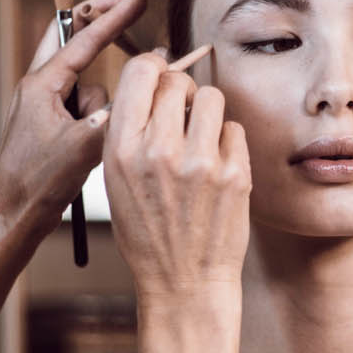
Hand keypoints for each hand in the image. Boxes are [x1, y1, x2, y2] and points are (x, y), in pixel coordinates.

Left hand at [0, 0, 146, 245]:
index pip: (83, 39)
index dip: (115, 15)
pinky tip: (92, 147)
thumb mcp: (83, 147)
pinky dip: (98, 117)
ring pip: (88, 85)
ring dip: (102, 105)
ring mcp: (45, 105)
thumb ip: (112, 116)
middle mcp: (39, 87)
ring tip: (89, 143)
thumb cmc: (39, 184)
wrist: (13, 218)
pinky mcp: (52, 124)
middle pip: (74, 36)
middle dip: (103, 15)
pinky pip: (85, 108)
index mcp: (41, 85)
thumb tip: (135, 94)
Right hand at [102, 48, 249, 306]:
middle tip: (182, 118)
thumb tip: (156, 77)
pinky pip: (234, 129)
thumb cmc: (148, 232)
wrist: (183, 283)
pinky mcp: (235, 174)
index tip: (161, 77)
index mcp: (121, 149)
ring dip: (208, 113)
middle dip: (182, 92)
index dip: (153, 68)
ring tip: (200, 142)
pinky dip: (228, 143)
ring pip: (212, 97)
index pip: (139, 72)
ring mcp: (200, 162)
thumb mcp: (117, 181)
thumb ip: (131, 130)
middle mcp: (159, 151)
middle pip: (178, 80)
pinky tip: (217, 170)